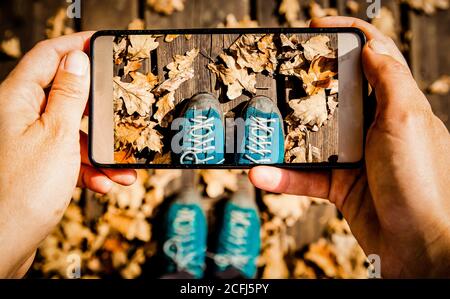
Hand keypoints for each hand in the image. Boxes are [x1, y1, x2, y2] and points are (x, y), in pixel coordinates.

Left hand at [0, 32, 136, 277]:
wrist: (3, 244)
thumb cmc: (20, 193)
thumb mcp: (58, 136)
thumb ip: (69, 95)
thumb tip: (76, 60)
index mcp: (16, 100)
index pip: (48, 56)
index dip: (75, 45)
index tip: (100, 42)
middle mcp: (19, 116)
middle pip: (66, 96)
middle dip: (98, 111)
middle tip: (121, 111)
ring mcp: (28, 141)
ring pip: (73, 131)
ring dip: (99, 149)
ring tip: (120, 168)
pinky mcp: (37, 164)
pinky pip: (69, 156)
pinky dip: (88, 168)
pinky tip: (102, 182)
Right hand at [249, 17, 449, 277]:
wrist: (419, 246)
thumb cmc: (421, 181)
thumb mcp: (407, 120)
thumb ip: (389, 80)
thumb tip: (370, 46)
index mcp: (395, 103)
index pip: (373, 55)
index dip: (347, 34)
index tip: (315, 26)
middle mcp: (373, 125)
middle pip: (334, 92)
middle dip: (305, 80)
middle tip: (277, 70)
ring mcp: (354, 154)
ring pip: (311, 136)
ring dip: (282, 136)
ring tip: (256, 127)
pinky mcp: (339, 183)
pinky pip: (304, 175)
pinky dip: (282, 176)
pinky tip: (261, 174)